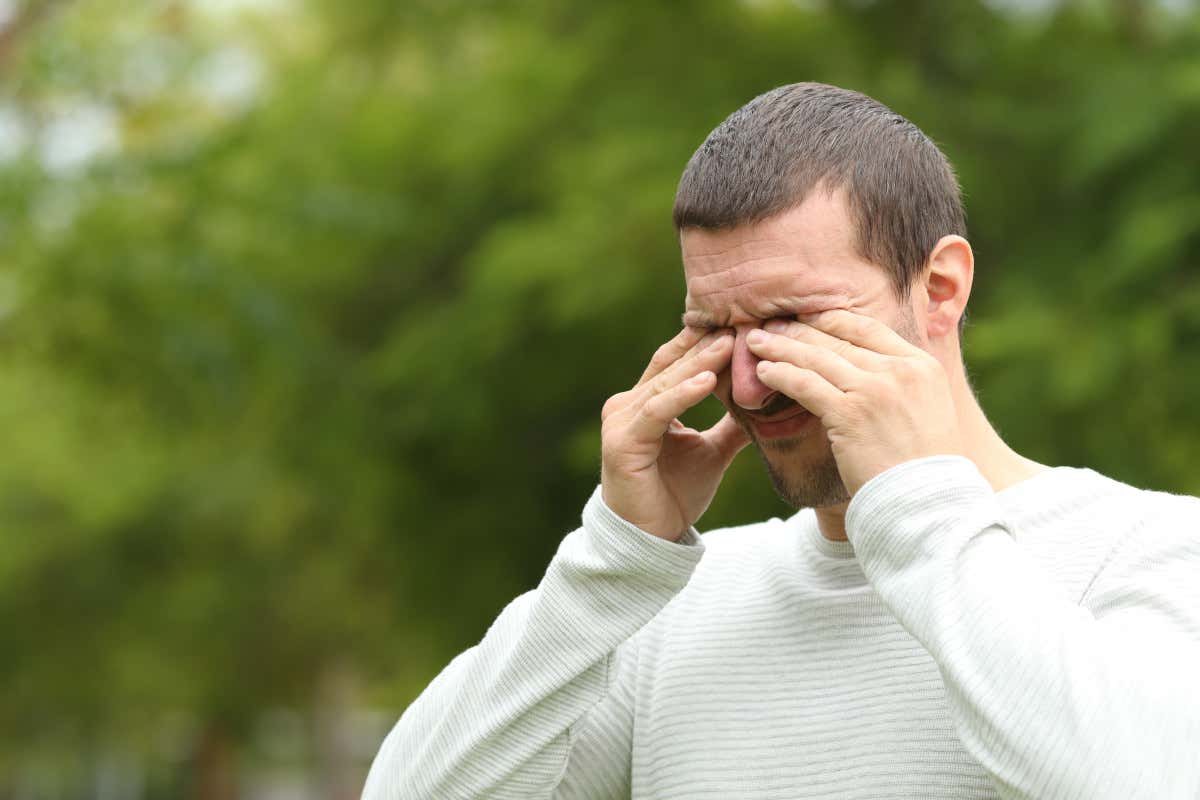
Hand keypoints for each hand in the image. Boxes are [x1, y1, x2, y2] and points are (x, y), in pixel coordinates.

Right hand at [601, 327, 749, 540]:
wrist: (651, 538)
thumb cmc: (674, 494)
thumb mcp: (712, 452)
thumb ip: (731, 425)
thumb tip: (766, 404)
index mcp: (644, 403)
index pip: (675, 363)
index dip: (703, 343)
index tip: (739, 326)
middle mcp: (627, 405)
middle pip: (670, 366)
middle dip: (704, 346)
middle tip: (738, 324)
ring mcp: (621, 422)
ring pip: (665, 383)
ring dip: (698, 363)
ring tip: (728, 345)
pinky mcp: (622, 442)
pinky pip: (657, 410)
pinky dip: (683, 394)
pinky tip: (708, 380)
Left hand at [746, 309, 963, 495]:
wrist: (929, 502)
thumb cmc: (925, 469)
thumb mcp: (928, 412)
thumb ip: (901, 387)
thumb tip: (871, 377)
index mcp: (921, 366)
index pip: (869, 328)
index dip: (832, 320)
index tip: (809, 319)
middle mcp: (899, 370)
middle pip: (838, 339)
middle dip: (800, 330)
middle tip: (773, 324)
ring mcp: (874, 390)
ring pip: (817, 358)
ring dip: (781, 347)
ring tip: (755, 342)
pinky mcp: (849, 414)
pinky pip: (805, 384)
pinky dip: (780, 374)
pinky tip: (763, 372)